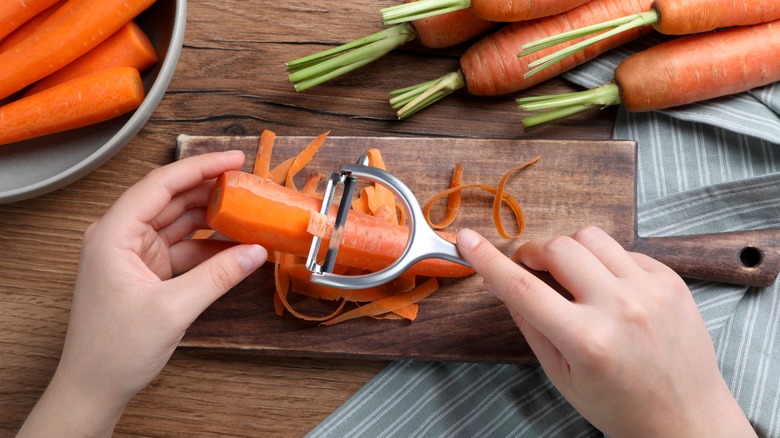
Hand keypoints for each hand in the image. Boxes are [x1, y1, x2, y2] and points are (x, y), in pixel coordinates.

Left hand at [18, 151, 267, 437]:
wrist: (94, 387)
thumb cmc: (115, 349)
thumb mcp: (173, 309)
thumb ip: (218, 276)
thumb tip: (256, 251)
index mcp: (113, 234)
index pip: (160, 185)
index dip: (200, 168)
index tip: (234, 160)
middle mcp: (121, 236)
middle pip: (171, 199)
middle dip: (210, 191)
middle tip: (248, 186)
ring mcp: (134, 253)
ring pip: (180, 223)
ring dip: (213, 219)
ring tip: (248, 212)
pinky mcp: (148, 271)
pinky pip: (183, 248)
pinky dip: (209, 247)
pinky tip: (235, 246)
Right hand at [456, 226, 754, 437]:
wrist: (686, 417)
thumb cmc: (619, 405)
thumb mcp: (561, 375)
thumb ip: (530, 324)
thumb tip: (501, 281)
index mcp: (587, 341)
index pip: (523, 288)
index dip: (488, 260)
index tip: (467, 240)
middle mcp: (621, 309)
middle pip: (558, 248)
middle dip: (534, 252)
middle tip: (531, 269)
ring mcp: (650, 291)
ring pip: (590, 237)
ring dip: (569, 250)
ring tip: (572, 278)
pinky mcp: (671, 280)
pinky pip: (623, 249)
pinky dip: (604, 261)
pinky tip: (607, 288)